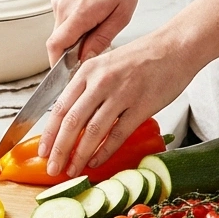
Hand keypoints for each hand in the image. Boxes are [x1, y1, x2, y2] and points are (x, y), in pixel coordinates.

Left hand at [39, 29, 196, 176]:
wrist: (175, 47)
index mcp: (88, 71)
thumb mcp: (106, 64)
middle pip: (72, 122)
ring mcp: (121, 94)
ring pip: (92, 131)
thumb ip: (88, 86)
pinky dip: (104, 152)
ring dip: (79, 155)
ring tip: (73, 170)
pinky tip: (96, 162)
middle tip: (53, 168)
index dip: (49, 133)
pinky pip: (118, 134)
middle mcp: (101, 81)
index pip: (60, 107)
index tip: (43, 151)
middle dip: (59, 149)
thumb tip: (72, 117)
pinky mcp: (141, 106)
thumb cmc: (142, 58)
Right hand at [46, 0, 140, 64]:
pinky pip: (61, 17)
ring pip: (60, 29)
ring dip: (74, 35)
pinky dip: (73, 23)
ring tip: (97, 24)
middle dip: (70, 51)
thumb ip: (101, 40)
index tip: (63, 74)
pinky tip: (91, 14)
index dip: (57, 64)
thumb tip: (86, 59)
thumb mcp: (121, 15)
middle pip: (58, 40)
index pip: (56, 46)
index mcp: (79, 12)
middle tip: (92, 48)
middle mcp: (63, 5)